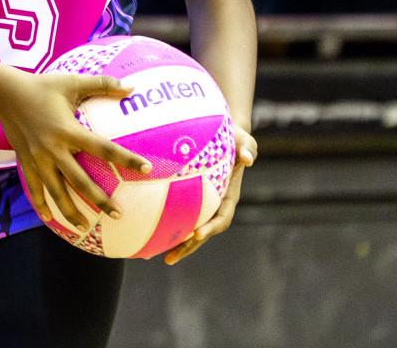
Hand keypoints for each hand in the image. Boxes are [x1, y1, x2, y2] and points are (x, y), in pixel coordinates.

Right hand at [0, 70, 152, 231]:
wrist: (5, 94)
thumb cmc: (42, 85)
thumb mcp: (73, 81)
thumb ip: (103, 84)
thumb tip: (132, 87)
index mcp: (69, 130)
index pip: (104, 148)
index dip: (127, 159)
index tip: (147, 169)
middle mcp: (54, 149)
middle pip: (81, 181)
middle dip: (100, 200)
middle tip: (118, 214)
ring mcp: (38, 159)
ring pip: (57, 192)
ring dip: (71, 211)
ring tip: (85, 227)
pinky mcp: (26, 163)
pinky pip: (35, 189)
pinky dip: (42, 205)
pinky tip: (51, 219)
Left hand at [163, 127, 256, 263]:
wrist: (226, 137)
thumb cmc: (235, 138)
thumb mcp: (244, 140)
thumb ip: (248, 148)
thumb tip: (248, 160)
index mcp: (229, 197)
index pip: (221, 218)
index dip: (210, 228)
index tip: (197, 235)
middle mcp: (216, 206)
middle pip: (203, 233)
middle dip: (188, 247)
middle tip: (170, 258)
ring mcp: (204, 205)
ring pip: (189, 229)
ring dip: (175, 244)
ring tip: (153, 256)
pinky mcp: (191, 200)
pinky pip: (179, 216)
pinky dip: (167, 226)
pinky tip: (148, 233)